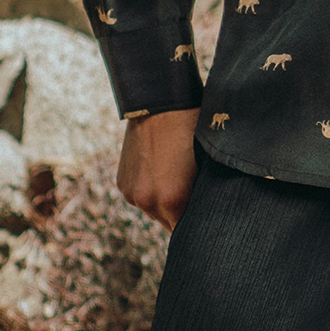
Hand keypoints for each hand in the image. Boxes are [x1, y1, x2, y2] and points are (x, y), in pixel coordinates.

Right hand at [117, 107, 200, 230]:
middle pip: (169, 223)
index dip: (197, 221)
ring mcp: (132, 193)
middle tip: (192, 191)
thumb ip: (202, 191)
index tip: (204, 213)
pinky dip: (149, 188)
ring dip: (163, 201)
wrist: (159, 101)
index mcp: (173, 199)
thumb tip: (208, 210)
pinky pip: (139, 195)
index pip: (187, 229)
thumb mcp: (205, 160)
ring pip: (153, 209)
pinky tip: (159, 167)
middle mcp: (148, 201)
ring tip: (174, 174)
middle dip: (180, 212)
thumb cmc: (191, 126)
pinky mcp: (122, 183)